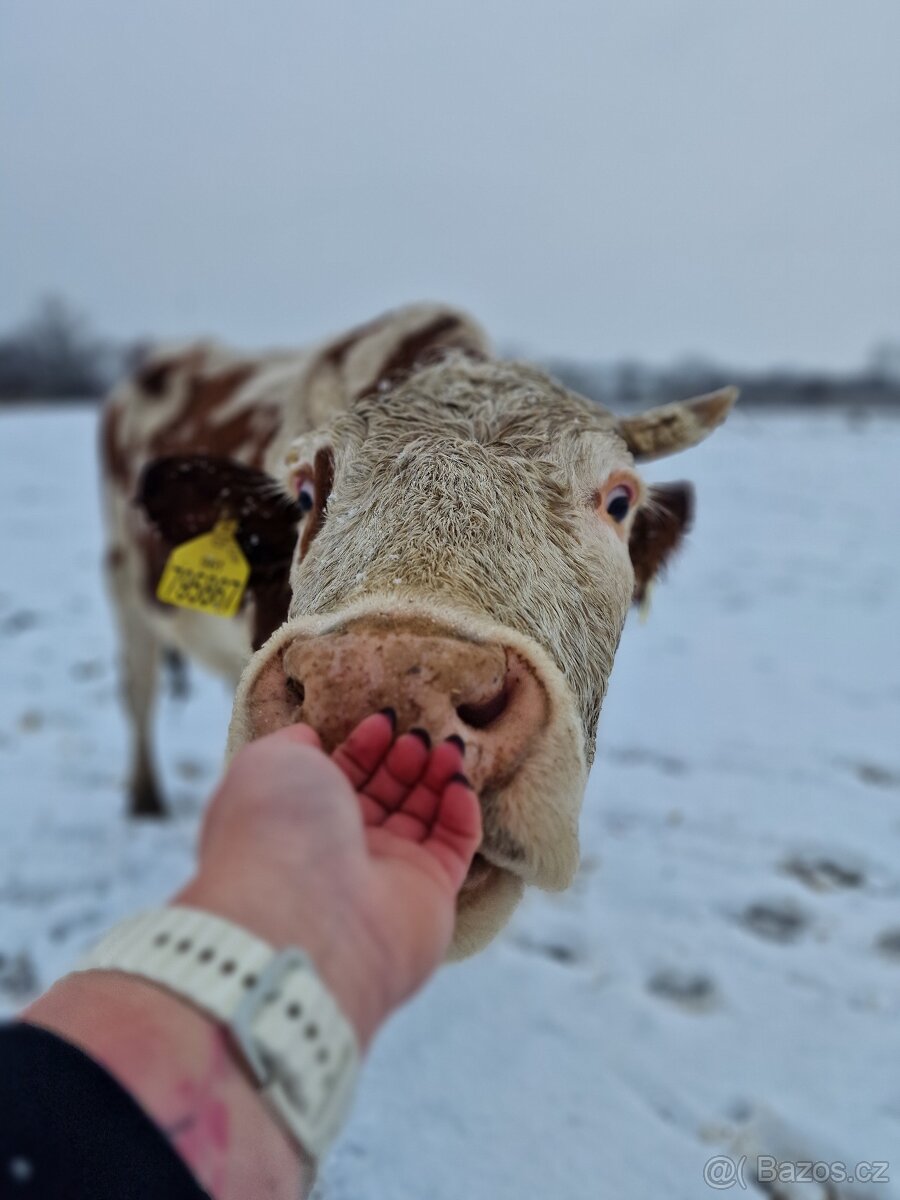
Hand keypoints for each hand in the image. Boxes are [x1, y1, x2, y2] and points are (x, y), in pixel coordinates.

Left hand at [180, 713, 481, 1046]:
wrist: (303, 914)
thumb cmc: (277, 829)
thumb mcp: (269, 763)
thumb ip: (292, 744)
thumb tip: (311, 737)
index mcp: (300, 822)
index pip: (342, 778)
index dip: (364, 746)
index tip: (385, 720)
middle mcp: (341, 852)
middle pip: (384, 796)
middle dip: (404, 759)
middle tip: (420, 735)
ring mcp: (386, 876)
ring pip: (423, 818)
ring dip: (437, 777)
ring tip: (448, 747)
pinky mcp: (430, 897)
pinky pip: (455, 848)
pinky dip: (462, 813)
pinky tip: (458, 782)